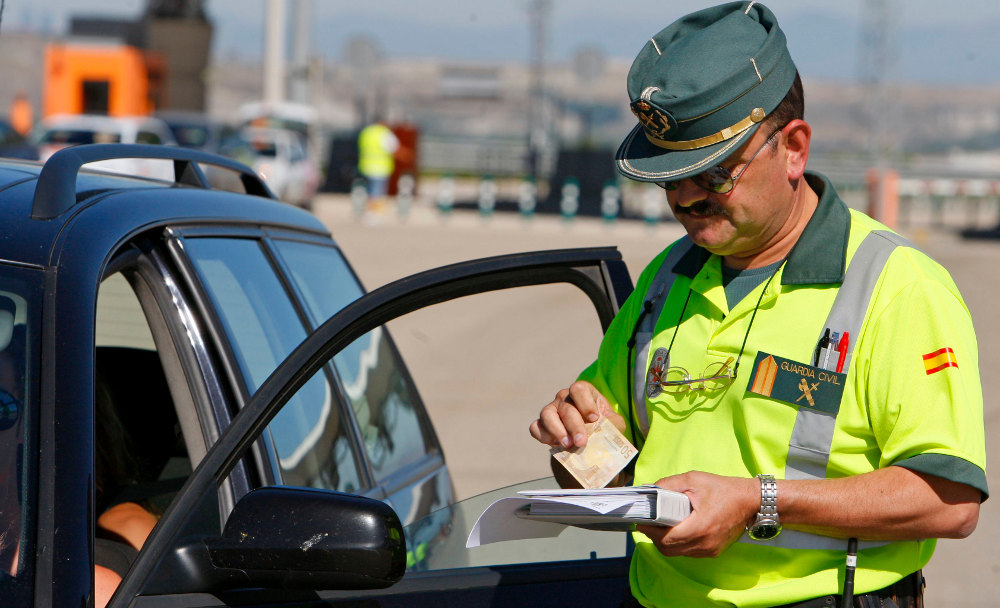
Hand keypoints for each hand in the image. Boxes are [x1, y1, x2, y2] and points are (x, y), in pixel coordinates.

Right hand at [529, 380, 624, 448]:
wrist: (589, 442)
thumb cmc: (602, 427)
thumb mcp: (613, 424)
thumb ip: (613, 424)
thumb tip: (607, 429)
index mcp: (582, 392)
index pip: (579, 389)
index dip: (585, 403)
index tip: (594, 419)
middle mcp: (564, 398)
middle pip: (566, 407)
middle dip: (574, 426)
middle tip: (581, 442)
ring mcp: (551, 410)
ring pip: (547, 414)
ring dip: (557, 430)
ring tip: (568, 445)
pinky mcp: (541, 425)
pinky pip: (536, 428)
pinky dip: (544, 436)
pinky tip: (556, 445)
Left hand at [636, 471, 757, 557]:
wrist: (751, 501)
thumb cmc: (723, 489)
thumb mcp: (693, 480)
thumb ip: (669, 485)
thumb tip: (650, 490)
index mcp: (700, 527)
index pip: (666, 539)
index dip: (650, 531)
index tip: (641, 521)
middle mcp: (704, 543)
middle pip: (668, 549)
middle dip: (655, 537)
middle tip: (649, 522)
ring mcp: (709, 550)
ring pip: (677, 553)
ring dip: (666, 541)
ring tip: (662, 524)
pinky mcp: (713, 552)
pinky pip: (688, 552)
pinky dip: (679, 544)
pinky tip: (678, 529)